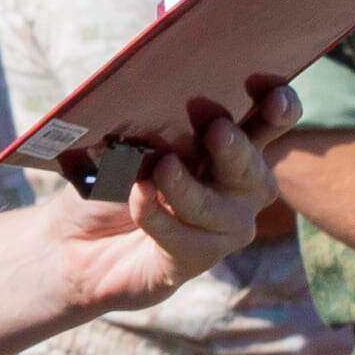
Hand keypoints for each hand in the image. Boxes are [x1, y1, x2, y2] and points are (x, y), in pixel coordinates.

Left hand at [47, 92, 281, 309]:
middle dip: (238, 149)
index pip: (270, 123)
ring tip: (163, 167)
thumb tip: (153, 103)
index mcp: (231, 145)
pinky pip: (185, 240)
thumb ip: (151, 125)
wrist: (74, 241)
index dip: (279, 108)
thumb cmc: (111, 179)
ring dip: (190, 188)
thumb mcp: (128, 142)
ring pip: (220, 210)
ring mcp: (221, 229)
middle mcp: (237, 189)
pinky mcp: (192, 260)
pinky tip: (139, 196)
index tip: (273, 94)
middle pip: (254, 170)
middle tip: (216, 129)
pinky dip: (158, 216)